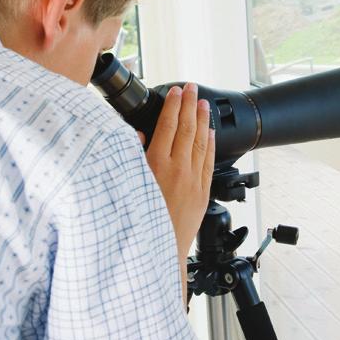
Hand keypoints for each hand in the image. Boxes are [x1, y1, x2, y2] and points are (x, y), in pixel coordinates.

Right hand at [141, 83, 214, 276]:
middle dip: (189, 106)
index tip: (175, 91)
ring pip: (201, 143)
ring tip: (203, 104)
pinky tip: (211, 133)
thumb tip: (139, 134)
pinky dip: (210, 145)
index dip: (172, 106)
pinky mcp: (203, 193)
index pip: (167, 127)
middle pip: (186, 130)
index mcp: (156, 166)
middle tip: (192, 88)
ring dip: (202, 121)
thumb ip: (134, 157)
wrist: (158, 251)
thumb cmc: (138, 220)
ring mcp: (193, 181)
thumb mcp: (128, 185)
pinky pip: (209, 162)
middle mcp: (178, 170)